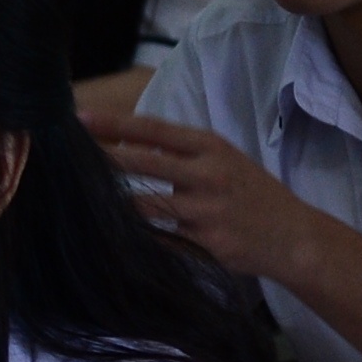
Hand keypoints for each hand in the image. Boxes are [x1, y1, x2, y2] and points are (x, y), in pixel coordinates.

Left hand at [95, 114, 340, 288]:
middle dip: (104, 159)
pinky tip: (110, 236)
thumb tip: (132, 142)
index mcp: (210, 147)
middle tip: (67, 154)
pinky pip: (159, 239)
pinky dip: (135, 237)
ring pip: (145, 205)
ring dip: (113, 204)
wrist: (293, 237)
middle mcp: (207, 174)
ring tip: (81, 200)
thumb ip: (184, 152)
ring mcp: (206, 211)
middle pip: (143, 163)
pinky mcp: (205, 244)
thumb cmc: (252, 194)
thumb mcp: (224, 160)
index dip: (115, 124)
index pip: (154, 130)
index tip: (81, 118)